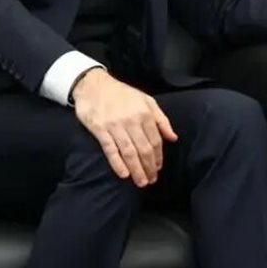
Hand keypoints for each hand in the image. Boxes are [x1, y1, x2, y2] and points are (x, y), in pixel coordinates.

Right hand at [72, 68, 177, 186]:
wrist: (93, 85)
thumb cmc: (122, 94)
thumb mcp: (147, 101)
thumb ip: (161, 119)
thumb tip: (173, 138)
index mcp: (145, 113)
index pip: (155, 141)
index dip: (158, 157)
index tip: (158, 168)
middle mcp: (132, 121)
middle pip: (144, 149)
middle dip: (149, 167)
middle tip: (151, 181)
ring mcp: (115, 126)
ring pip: (129, 152)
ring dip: (136, 170)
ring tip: (141, 182)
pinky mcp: (100, 129)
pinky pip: (110, 149)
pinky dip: (117, 163)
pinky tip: (124, 174)